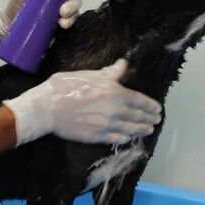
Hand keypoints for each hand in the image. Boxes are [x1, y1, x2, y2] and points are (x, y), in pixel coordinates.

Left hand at [0, 0, 87, 37]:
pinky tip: (61, 25)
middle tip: (63, 10)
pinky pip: (70, 21)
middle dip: (74, 3)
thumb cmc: (18, 2)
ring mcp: (63, 9)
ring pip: (76, 10)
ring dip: (71, 14)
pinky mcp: (61, 21)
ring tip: (61, 20)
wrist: (11, 23)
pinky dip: (68, 23)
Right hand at [3, 59, 162, 145]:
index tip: (158, 109)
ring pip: (130, 129)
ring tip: (148, 130)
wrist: (47, 109)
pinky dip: (125, 138)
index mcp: (115, 93)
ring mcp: (107, 126)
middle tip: (156, 120)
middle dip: (149, 118)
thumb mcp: (89, 75)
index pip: (140, 101)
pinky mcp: (97, 137)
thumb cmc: (65, 87)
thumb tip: (123, 64)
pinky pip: (117, 139)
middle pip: (138, 116)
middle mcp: (115, 111)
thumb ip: (109, 73)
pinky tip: (129, 138)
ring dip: (141, 130)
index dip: (151, 106)